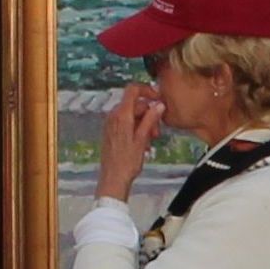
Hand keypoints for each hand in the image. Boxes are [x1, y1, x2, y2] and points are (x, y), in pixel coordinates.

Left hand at [95, 82, 164, 202]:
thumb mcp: (142, 139)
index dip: (147, 89)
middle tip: (157, 131)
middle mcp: (113, 116)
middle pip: (135, 104)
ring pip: (132, 115)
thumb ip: (150, 119)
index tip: (158, 98)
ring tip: (150, 141)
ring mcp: (110, 123)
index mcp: (121, 115)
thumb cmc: (127, 162)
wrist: (112, 179)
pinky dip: (136, 128)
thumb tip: (159, 105)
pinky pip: (125, 123)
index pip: (133, 89)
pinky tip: (142, 143)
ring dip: (144, 124)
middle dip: (149, 114)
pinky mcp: (110, 132)